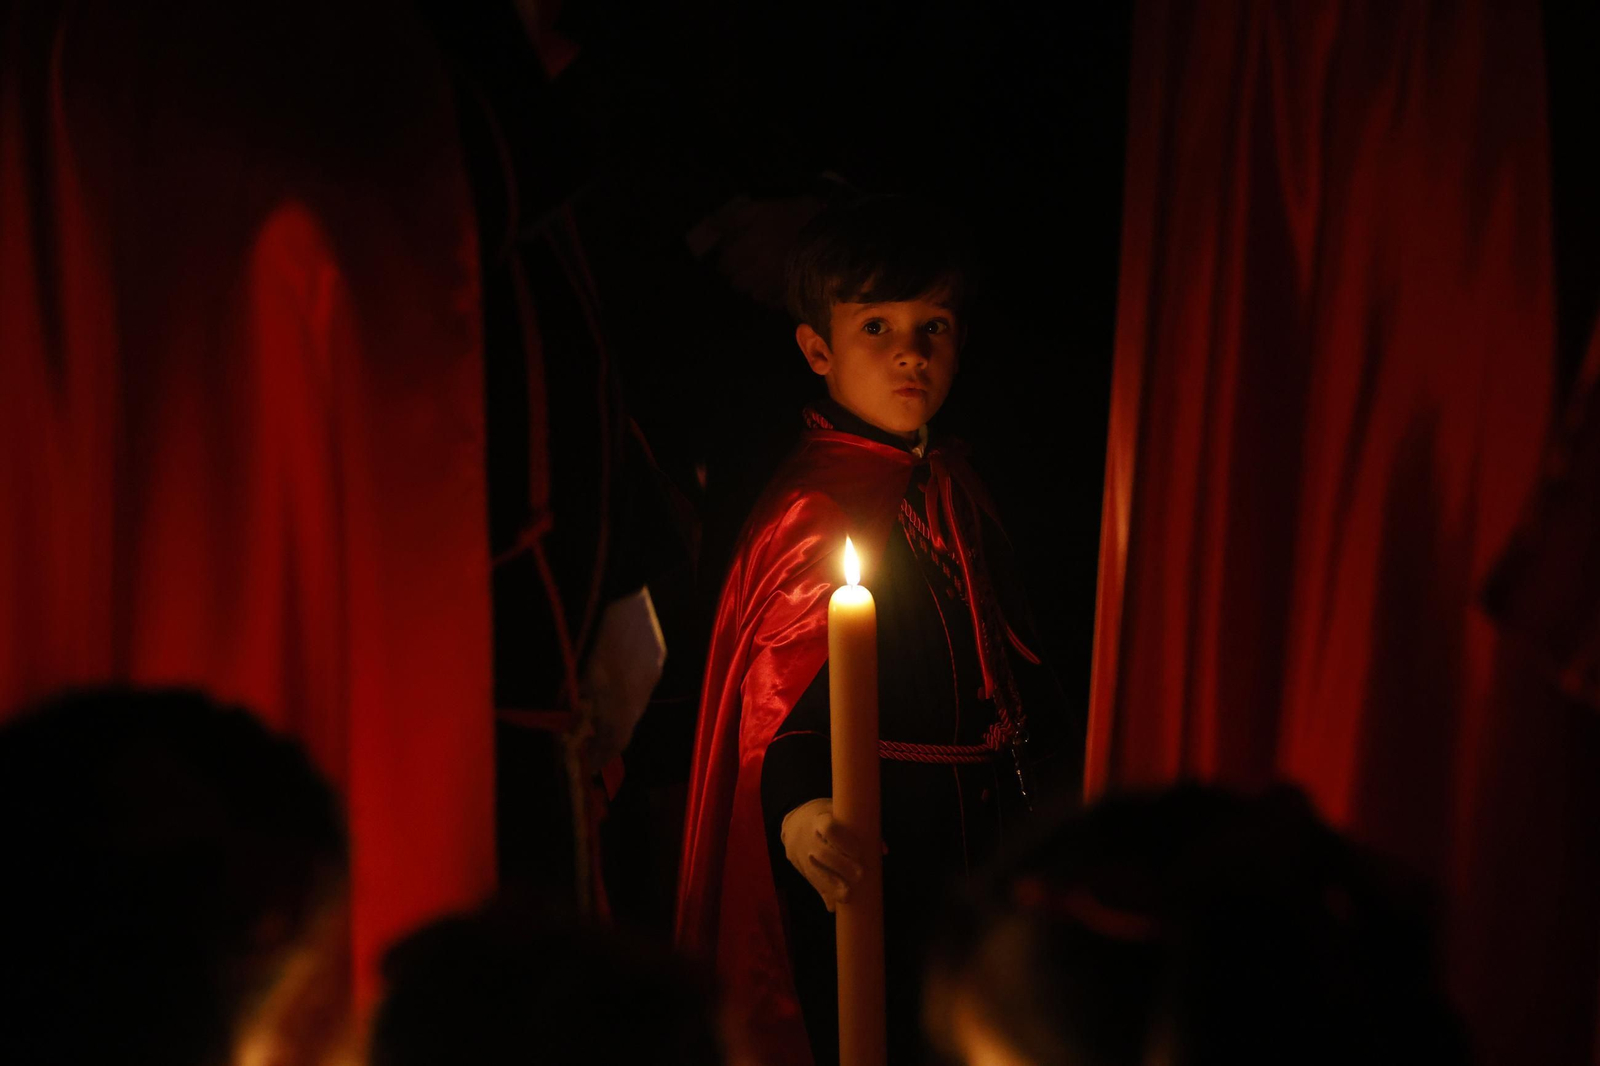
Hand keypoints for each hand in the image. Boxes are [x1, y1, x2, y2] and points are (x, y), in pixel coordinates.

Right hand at [780, 797, 863, 912]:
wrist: (794, 825)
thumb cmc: (826, 818)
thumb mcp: (839, 815)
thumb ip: (862, 829)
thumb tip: (883, 850)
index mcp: (819, 820)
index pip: (829, 829)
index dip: (844, 841)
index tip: (858, 851)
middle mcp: (809, 838)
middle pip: (823, 853)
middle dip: (841, 867)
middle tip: (860, 875)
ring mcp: (803, 855)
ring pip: (815, 872)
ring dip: (832, 886)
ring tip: (847, 896)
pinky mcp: (803, 870)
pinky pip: (813, 883)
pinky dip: (824, 894)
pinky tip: (833, 906)